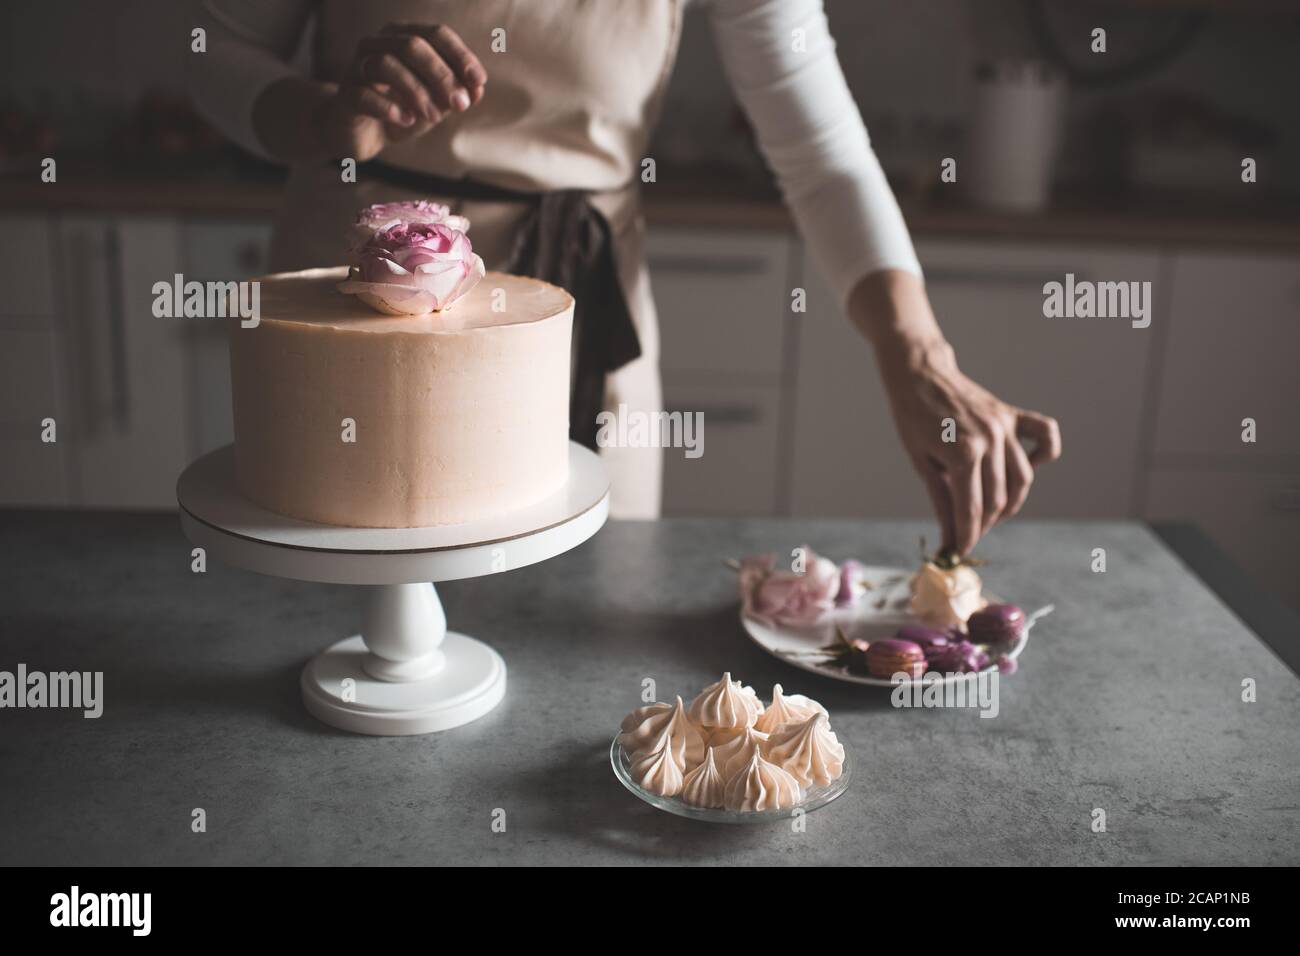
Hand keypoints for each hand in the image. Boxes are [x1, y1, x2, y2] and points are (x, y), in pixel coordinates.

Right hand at [253, 23, 485, 162]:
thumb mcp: (436, 103)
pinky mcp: (346, 95)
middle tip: (460, 105)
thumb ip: (456, 94)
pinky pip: (365, 95)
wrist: (362, 134)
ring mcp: (358, 67)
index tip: (478, 81)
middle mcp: (378, 43)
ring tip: (433, 118)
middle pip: (412, 45)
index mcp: (404, 36)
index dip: (460, 55)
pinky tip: (406, 120)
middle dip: (441, 75)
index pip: (436, 33)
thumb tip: (478, 90)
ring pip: (387, 64)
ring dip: (417, 92)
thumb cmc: (402, 109)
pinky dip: (390, 108)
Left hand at [850, 270, 1061, 555]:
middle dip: (983, 524)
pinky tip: (1024, 470)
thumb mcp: (921, 463)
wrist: (918, 374)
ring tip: (988, 514)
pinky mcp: (1011, 414)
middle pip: (997, 499)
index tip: (960, 551)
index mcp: (963, 453)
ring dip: (1008, 503)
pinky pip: (1044, 436)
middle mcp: (990, 439)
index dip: (966, 536)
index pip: (972, 509)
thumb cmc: (912, 417)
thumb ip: (942, 501)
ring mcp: (1004, 426)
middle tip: (968, 534)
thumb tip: (949, 539)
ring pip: (1021, 479)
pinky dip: (1044, 455)